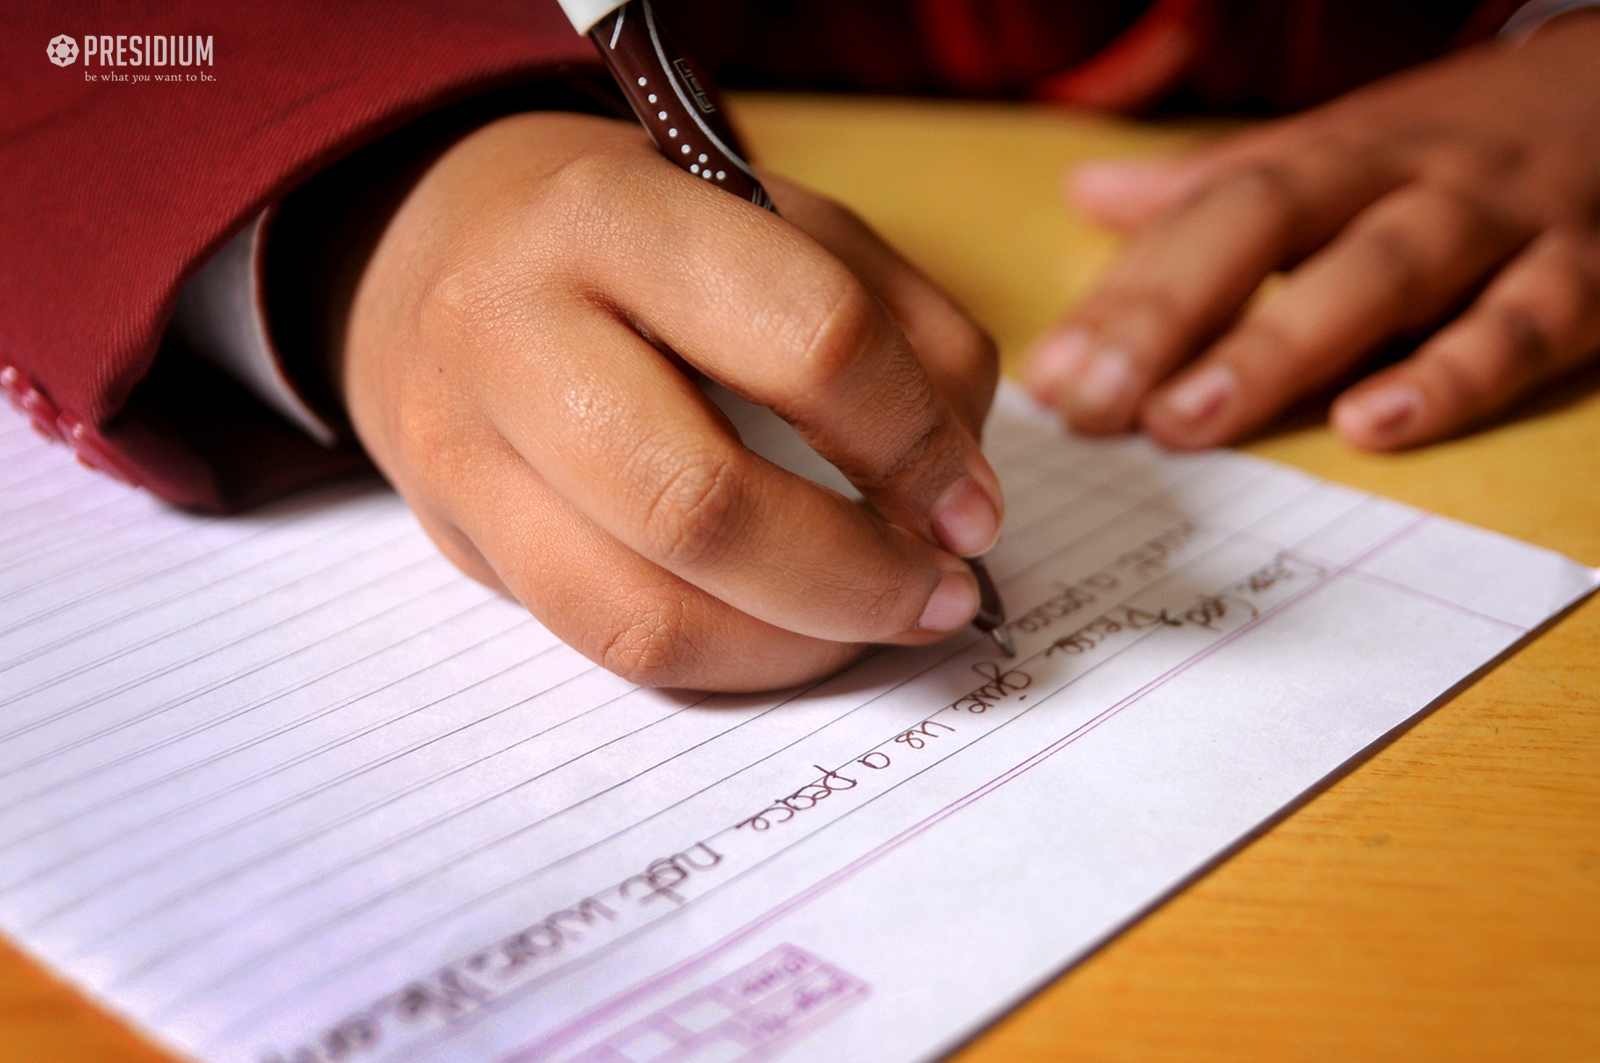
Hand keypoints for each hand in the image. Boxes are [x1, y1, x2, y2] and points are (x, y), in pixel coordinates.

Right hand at [336, 112, 999, 690]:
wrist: (437, 248)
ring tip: (874, 622)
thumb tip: (959, 499)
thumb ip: (904, 334)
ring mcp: (462, 449)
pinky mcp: (456, 540)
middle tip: (942, 595)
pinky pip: (606, 645)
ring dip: (797, 646)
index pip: (807, 339)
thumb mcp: (784, 224)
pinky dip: (728, 662)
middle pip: (702, 504)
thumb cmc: (648, 238)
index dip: (915, 444)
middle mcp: (510, 327)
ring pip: (644, 611)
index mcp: (616, 212)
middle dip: (856, 578)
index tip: (973, 508)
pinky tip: (788, 633)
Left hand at [1023, 13, 1599, 450]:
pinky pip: (1523, 325)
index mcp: (1328, 156)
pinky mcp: (1586, 276)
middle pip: (1273, 224)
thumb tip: (1085, 196)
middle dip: (1174, 314)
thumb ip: (1210, 190)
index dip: (1125, 295)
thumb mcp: (1328, 153)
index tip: (1051, 377)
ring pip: (1385, 272)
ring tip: (1193, 418)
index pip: (1206, 213)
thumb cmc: (1442, 151)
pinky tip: (1374, 424)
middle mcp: (1400, 179)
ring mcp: (1494, 223)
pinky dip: (1454, 375)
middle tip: (1097, 403)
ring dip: (1283, 345)